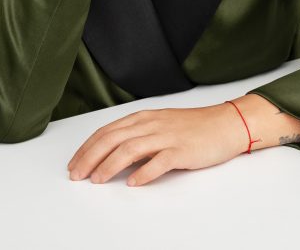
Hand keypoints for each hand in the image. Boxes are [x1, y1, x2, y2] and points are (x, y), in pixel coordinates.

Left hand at [66, 103, 246, 186]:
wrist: (225, 124)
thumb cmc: (192, 127)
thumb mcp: (159, 126)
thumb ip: (137, 136)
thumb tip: (112, 156)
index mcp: (143, 118)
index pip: (107, 131)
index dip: (87, 148)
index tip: (74, 163)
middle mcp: (151, 124)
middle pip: (112, 139)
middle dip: (90, 157)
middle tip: (77, 175)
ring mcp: (167, 137)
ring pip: (130, 149)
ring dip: (110, 165)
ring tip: (97, 180)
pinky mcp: (182, 150)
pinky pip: (159, 161)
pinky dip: (144, 172)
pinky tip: (133, 182)